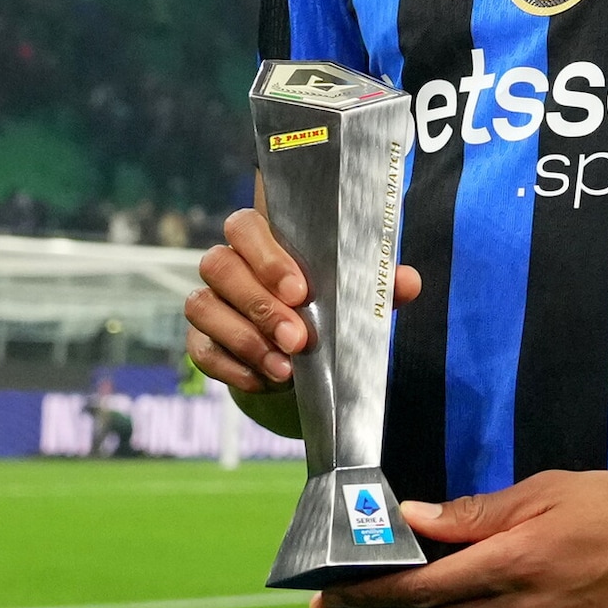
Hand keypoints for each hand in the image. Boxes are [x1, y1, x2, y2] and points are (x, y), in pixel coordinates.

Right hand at [184, 208, 420, 393]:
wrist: (303, 350)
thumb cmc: (326, 304)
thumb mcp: (353, 292)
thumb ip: (376, 282)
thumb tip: (406, 281)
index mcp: (262, 238)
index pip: (245, 227)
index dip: (266, 256)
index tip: (300, 291)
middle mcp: (227, 263)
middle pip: (220, 266)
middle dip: (260, 306)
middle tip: (298, 339)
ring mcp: (209, 300)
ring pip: (202, 306)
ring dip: (245, 339)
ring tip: (285, 368)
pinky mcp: (200, 339)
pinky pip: (200, 349)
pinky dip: (230, 367)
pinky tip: (263, 379)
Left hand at [313, 469, 607, 607]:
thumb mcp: (546, 491)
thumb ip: (474, 513)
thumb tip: (412, 519)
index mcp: (516, 561)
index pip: (422, 589)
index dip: (368, 596)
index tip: (325, 597)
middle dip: (387, 605)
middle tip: (347, 595)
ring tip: (438, 580)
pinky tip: (503, 596)